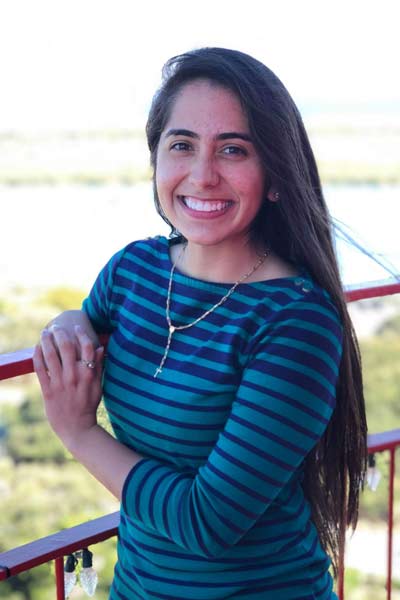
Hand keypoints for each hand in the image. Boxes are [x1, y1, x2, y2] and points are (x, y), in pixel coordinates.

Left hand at [33, 325, 103, 451]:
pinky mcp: (48, 391)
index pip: (86, 347)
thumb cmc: (89, 406)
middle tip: (56, 327)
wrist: (77, 427)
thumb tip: (101, 348)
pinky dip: (37, 356)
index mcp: (88, 374)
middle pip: (66, 347)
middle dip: (60, 333)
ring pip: (51, 355)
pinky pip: (40, 370)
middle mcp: (73, 376)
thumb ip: (99, 367)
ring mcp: (59, 383)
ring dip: (46, 341)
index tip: (77, 327)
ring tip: (44, 332)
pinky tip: (37, 348)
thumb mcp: (98, 386)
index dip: (81, 334)